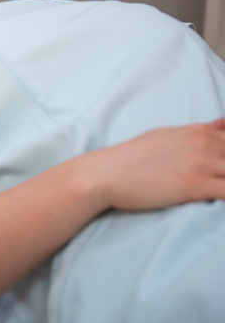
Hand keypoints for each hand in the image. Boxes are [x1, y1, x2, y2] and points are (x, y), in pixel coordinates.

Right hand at [92, 119, 224, 211]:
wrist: (109, 173)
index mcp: (198, 131)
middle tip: (223, 177)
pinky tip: (223, 199)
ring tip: (222, 185)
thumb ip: (199, 131)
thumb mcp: (168, 135)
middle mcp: (203, 144)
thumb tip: (222, 123)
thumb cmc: (135, 157)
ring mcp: (200, 163)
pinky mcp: (195, 185)